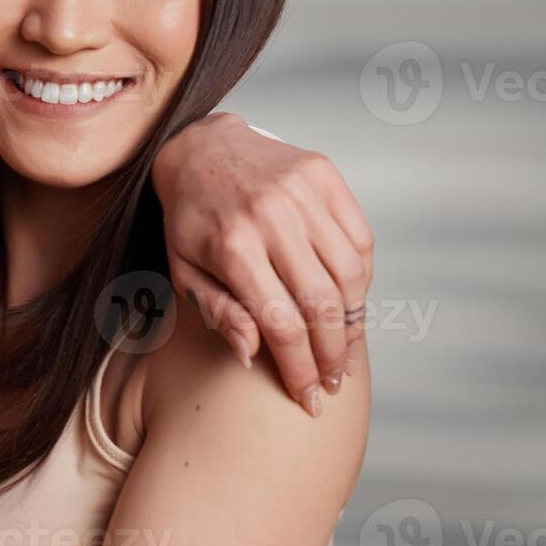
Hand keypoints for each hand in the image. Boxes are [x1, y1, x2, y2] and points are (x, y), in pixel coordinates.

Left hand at [151, 113, 373, 416]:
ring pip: (350, 274)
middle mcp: (271, 217)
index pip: (282, 323)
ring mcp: (302, 192)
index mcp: (232, 246)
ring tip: (345, 351)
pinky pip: (360, 238)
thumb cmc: (191, 218)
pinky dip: (362, 277)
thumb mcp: (183, 268)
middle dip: (333, 354)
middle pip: (322, 304)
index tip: (309, 398)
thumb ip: (218, 313)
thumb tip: (252, 355)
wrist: (200, 146)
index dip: (300, 368)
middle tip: (334, 381)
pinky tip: (351, 302)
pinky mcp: (324, 175)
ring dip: (354, 321)